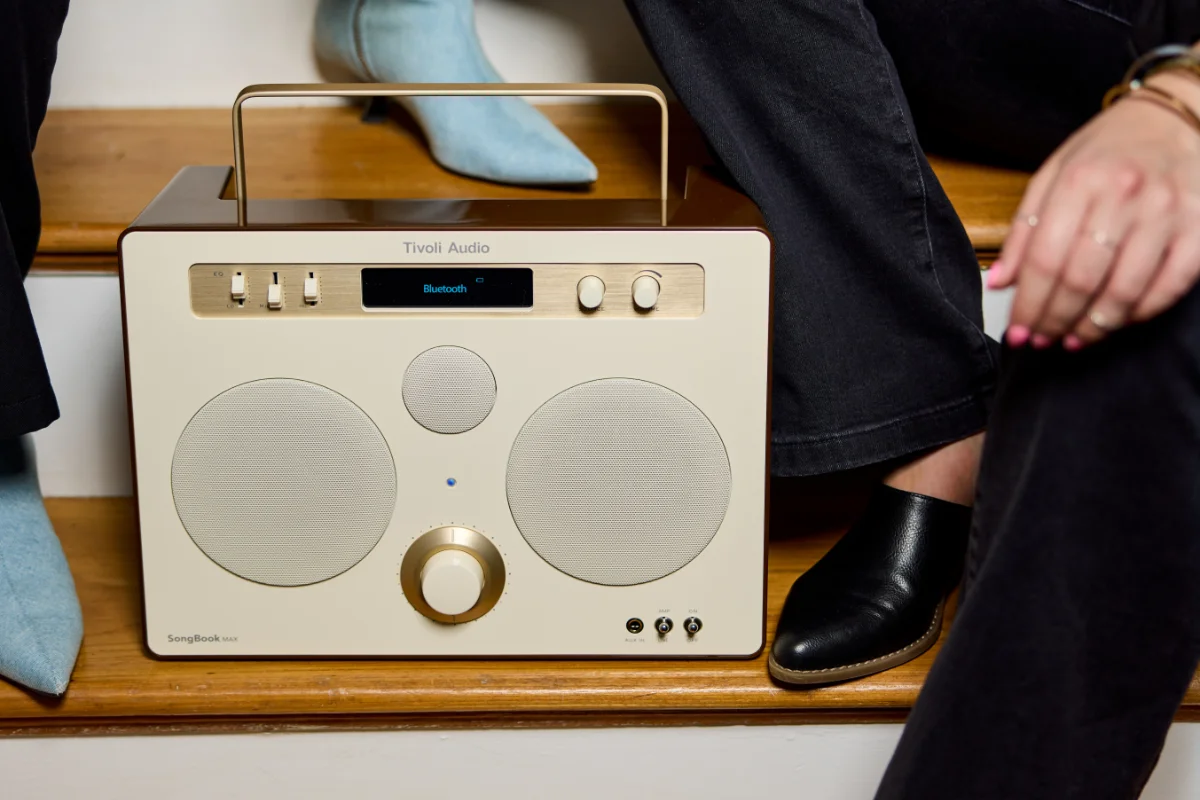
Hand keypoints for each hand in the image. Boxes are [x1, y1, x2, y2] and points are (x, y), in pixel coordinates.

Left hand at [989, 72, 1199, 349]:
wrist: (1176, 119)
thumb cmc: (1108, 151)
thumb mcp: (1053, 176)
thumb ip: (1024, 230)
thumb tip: (999, 282)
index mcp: (1080, 181)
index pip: (1045, 260)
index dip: (1028, 304)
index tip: (1018, 331)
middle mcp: (1125, 196)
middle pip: (1081, 280)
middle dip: (1055, 320)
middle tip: (1041, 340)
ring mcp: (1167, 213)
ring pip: (1124, 291)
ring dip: (1094, 326)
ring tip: (1074, 339)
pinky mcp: (1199, 229)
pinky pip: (1168, 287)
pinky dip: (1139, 314)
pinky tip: (1116, 322)